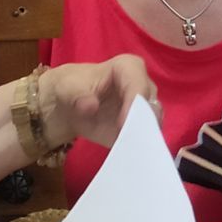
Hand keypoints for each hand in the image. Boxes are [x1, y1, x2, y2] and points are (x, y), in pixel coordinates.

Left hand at [41, 56, 159, 150]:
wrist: (68, 106)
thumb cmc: (72, 88)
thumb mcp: (68, 87)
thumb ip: (79, 95)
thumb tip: (91, 106)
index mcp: (129, 67)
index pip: (139, 85)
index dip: (134, 104)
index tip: (123, 124)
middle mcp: (143, 87)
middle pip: (152, 106)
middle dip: (143, 124)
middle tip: (129, 140)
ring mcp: (144, 109)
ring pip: (153, 124)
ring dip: (143, 138)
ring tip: (128, 148)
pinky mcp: (140, 128)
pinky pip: (146, 139)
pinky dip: (139, 147)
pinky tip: (128, 154)